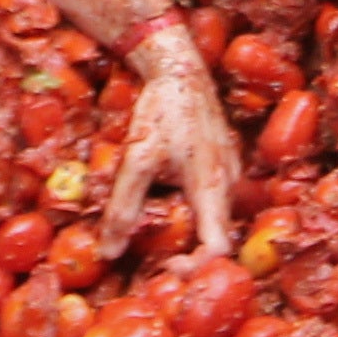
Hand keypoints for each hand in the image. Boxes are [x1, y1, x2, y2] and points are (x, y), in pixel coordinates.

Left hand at [103, 37, 244, 255]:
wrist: (180, 67)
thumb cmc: (161, 111)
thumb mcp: (136, 159)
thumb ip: (123, 208)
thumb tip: (108, 253)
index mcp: (212, 189)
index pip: (218, 249)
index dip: (194, 269)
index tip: (164, 267)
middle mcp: (229, 186)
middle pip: (215, 238)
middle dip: (186, 254)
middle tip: (150, 258)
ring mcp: (230, 174)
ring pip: (212, 219)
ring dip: (186, 232)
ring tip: (151, 231)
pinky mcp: (223, 164)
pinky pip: (210, 200)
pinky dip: (189, 211)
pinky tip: (162, 202)